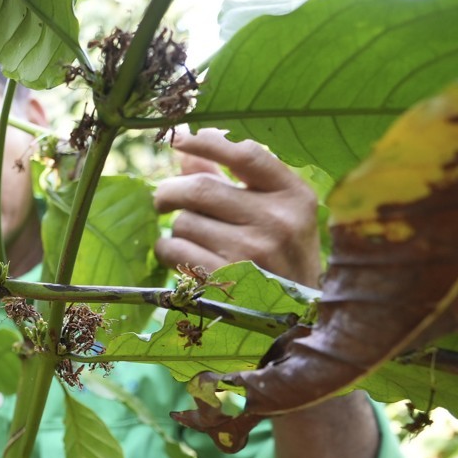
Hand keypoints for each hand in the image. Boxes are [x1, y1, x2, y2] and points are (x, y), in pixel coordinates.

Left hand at [153, 129, 322, 286]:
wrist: (294, 317)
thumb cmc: (280, 256)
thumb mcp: (274, 214)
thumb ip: (231, 179)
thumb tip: (187, 149)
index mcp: (294, 196)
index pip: (246, 154)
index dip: (207, 142)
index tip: (179, 140)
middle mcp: (278, 222)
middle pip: (200, 189)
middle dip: (170, 191)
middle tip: (163, 200)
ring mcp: (252, 253)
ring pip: (184, 223)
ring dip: (176, 228)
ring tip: (191, 239)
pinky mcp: (226, 281)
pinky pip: (175, 252)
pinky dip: (167, 251)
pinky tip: (180, 256)